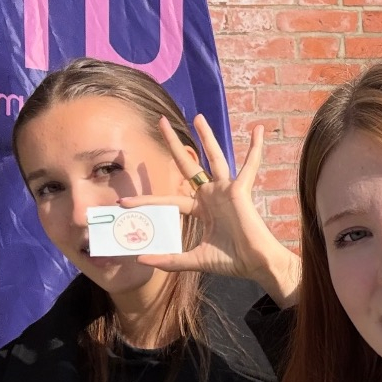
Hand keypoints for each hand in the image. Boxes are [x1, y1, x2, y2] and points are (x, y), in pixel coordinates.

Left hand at [120, 114, 299, 307]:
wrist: (255, 264)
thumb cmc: (230, 261)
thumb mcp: (194, 260)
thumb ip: (170, 259)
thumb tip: (141, 260)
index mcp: (201, 209)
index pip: (169, 200)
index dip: (147, 200)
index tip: (123, 201)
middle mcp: (212, 195)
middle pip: (188, 165)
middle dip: (174, 144)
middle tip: (161, 122)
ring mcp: (226, 190)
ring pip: (214, 158)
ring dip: (207, 137)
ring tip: (198, 117)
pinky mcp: (240, 190)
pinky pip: (249, 165)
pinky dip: (255, 148)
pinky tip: (258, 130)